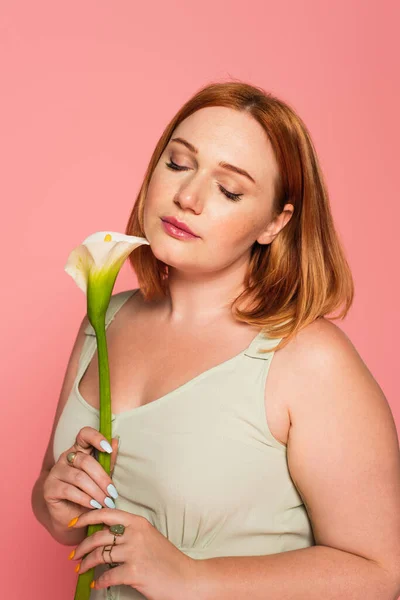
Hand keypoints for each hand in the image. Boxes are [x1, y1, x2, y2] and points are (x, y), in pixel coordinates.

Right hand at [43, 426, 118, 531]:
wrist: (73, 518)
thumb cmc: (90, 494)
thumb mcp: (101, 478)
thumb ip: (107, 461)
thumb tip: (115, 441)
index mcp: (79, 450)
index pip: (84, 435)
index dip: (96, 438)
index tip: (108, 449)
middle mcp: (65, 458)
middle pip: (85, 461)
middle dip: (102, 478)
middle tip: (112, 493)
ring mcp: (55, 472)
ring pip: (79, 477)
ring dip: (96, 491)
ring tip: (106, 502)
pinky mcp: (49, 488)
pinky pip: (69, 491)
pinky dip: (85, 499)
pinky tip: (94, 505)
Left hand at [69, 508, 199, 599]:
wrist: (186, 578)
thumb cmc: (166, 559)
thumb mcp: (148, 536)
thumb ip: (129, 532)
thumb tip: (104, 533)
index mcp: (138, 522)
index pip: (106, 513)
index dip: (87, 516)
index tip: (75, 523)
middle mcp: (135, 534)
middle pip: (98, 536)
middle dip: (81, 547)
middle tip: (74, 555)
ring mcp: (134, 552)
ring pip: (99, 556)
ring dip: (86, 564)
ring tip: (80, 569)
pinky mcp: (134, 571)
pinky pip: (107, 576)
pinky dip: (99, 581)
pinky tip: (96, 584)